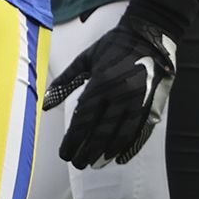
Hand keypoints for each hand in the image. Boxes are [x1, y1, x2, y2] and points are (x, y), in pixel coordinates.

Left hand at [45, 16, 176, 168]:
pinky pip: (142, 130)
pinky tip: (120, 158)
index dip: (73, 140)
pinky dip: (131, 146)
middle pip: (101, 131)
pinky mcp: (153, 103)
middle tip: (77, 164)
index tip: (64, 154)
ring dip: (107, 152)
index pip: (83, 120)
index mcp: (100, 84)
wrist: (150, 34)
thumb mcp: (84, 60)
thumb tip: (45, 106)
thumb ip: (64, 83)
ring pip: (122, 134)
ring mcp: (139, 100)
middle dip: (88, 151)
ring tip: (95, 165)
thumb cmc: (112, 46)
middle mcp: (120, 95)